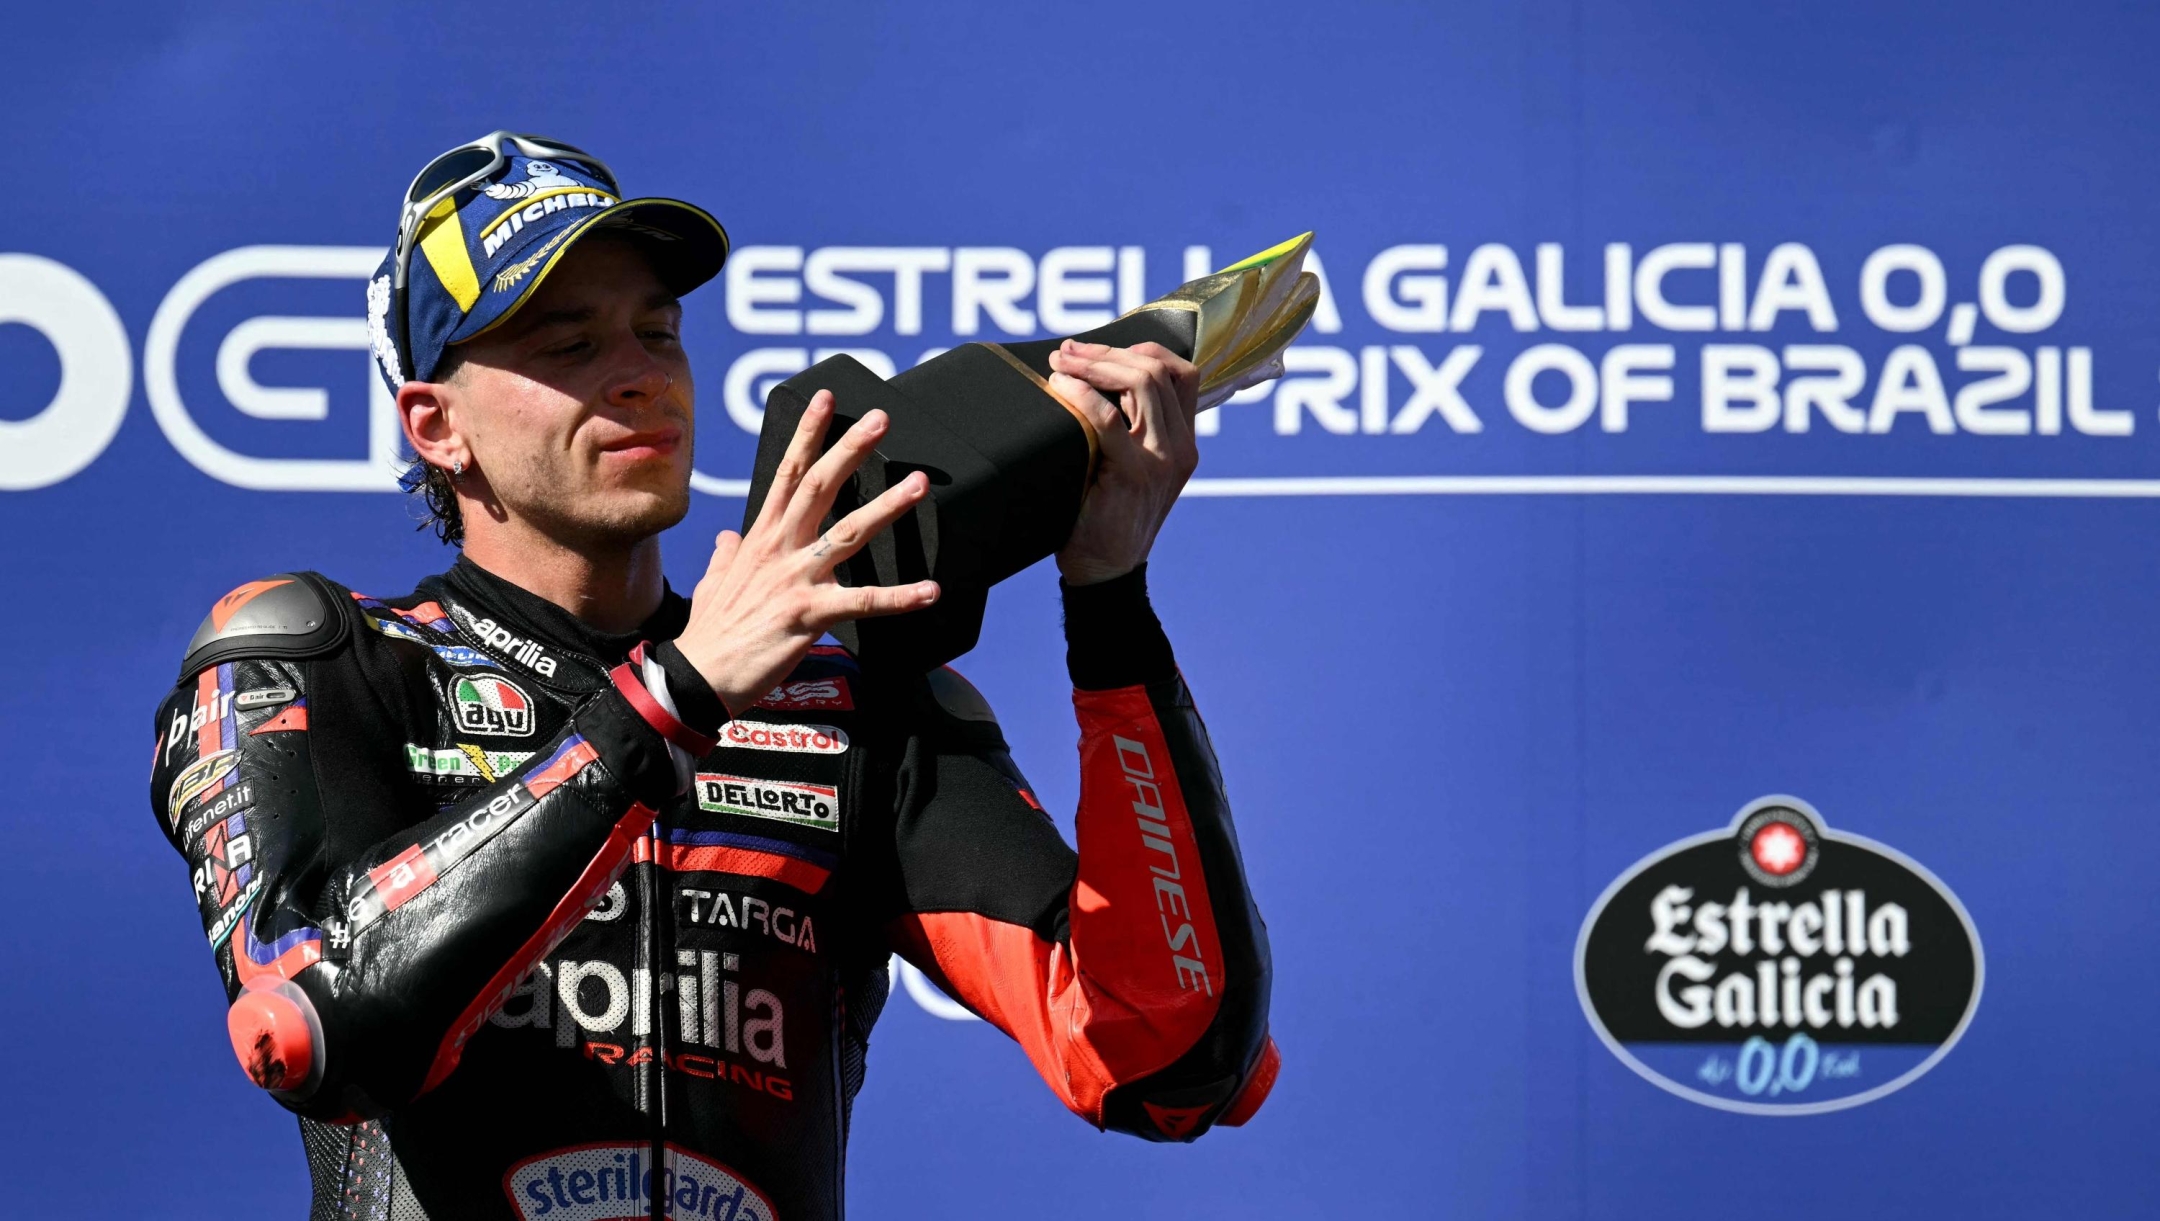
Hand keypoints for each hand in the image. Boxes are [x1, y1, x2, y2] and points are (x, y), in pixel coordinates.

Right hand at [672, 391, 938, 712]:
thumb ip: (726, 555)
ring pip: (848, 532)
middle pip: (819, 486)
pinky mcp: (809, 615)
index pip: (786, 472)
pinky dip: (900, 597)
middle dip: (850, 449)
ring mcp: (795, 579)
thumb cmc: (710, 632)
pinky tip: (931, 590)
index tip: (825, 398)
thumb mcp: (714, 582)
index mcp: (759, 537)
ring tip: (919, 483)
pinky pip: (863, 603)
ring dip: (886, 506)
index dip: (807, 433)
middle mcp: (778, 548)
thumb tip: (727, 537)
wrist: (699, 676)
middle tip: (880, 418)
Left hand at [1047, 340, 1201, 584]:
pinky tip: (1060, 388)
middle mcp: (1181, 447)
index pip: (1182, 373)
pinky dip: (1081, 395)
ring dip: (1094, 364)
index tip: (1097, 350)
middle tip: (1066, 351)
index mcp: (1183, 441)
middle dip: (1107, 351)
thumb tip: (1091, 374)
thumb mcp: (1127, 465)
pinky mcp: (1136, 474)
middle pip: (1158, 370)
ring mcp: (1163, 460)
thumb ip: (1126, 427)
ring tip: (1060, 363)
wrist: (1104, 571)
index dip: (1141, 350)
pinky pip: (1108, 418)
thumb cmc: (1104, 515)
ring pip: (1142, 383)